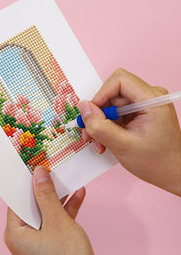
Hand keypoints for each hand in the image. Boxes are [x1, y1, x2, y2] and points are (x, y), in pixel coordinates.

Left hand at [4, 166, 93, 254]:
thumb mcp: (57, 222)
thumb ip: (47, 196)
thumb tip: (38, 174)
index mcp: (16, 232)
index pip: (17, 199)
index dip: (25, 181)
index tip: (32, 164)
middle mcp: (24, 235)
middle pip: (33, 203)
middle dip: (45, 186)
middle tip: (50, 167)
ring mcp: (39, 239)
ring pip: (47, 210)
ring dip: (59, 196)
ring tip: (65, 177)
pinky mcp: (53, 242)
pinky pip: (58, 220)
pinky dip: (67, 208)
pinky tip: (78, 193)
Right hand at [78, 69, 180, 195]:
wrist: (172, 173)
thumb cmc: (156, 162)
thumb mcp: (122, 146)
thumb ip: (100, 126)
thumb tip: (83, 107)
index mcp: (152, 100)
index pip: (120, 80)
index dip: (101, 94)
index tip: (91, 113)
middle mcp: (148, 97)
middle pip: (112, 93)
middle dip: (97, 114)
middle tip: (90, 134)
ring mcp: (143, 104)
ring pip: (110, 104)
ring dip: (100, 123)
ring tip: (99, 143)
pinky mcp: (138, 112)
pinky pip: (115, 112)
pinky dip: (106, 126)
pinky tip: (105, 141)